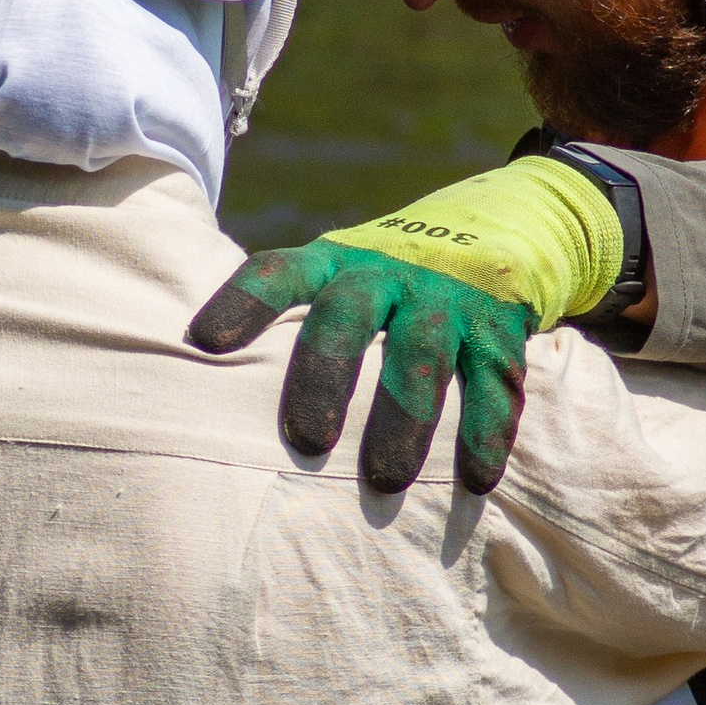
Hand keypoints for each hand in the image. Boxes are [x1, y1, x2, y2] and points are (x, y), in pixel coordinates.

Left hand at [186, 152, 625, 493]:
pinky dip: (486, 432)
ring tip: (383, 482)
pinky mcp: (499, 328)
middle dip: (324, 378)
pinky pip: (494, 383)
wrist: (502, 222)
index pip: (278, 272)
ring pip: (421, 357)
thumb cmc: (386, 277)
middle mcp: (386, 273)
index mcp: (333, 262)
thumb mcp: (338, 273)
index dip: (241, 303)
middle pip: (347, 318)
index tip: (203, 343)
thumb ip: (288, 323)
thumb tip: (204, 399)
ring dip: (404, 421)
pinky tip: (476, 481)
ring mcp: (446, 299)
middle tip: (306, 442)